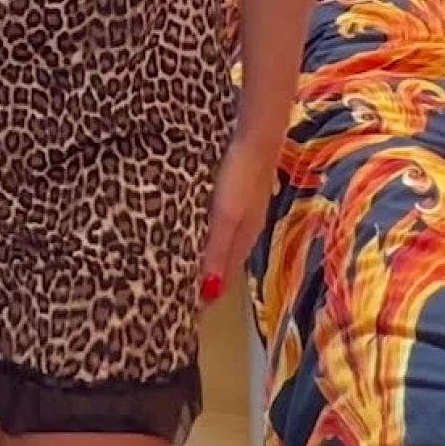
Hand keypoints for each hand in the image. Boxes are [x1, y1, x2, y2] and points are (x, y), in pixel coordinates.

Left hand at [194, 135, 274, 309]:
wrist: (258, 136)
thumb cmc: (241, 177)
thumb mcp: (226, 218)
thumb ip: (218, 251)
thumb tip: (210, 293)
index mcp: (245, 238)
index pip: (226, 275)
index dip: (210, 293)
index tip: (189, 309)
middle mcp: (248, 227)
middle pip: (228, 260)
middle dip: (211, 277)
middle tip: (185, 290)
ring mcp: (247, 207)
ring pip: (227, 241)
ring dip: (212, 255)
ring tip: (190, 264)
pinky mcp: (241, 189)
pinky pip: (225, 222)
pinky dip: (213, 233)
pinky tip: (203, 227)